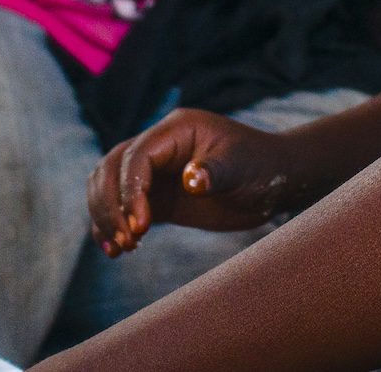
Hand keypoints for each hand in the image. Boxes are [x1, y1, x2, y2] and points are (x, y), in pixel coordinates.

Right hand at [89, 109, 299, 255]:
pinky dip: (110, 226)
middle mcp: (159, 147)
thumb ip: (216, 171)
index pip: (136, 155)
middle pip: (111, 168)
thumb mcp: (242, 166)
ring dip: (106, 216)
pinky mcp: (156, 197)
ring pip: (107, 185)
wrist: (274, 181)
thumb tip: (191, 181)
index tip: (141, 225)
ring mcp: (155, 172)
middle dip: (112, 205)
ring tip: (120, 248)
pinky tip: (115, 250)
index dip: (130, 188)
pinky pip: (120, 207)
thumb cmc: (261, 166)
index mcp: (176, 130)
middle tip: (129, 240)